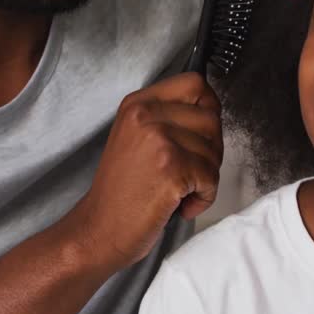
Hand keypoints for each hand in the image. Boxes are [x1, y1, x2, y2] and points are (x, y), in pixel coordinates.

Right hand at [67, 73, 222, 270]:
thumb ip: (167, 118)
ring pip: (214, 150)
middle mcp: (146, 116)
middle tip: (190, 173)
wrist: (99, 230)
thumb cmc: (120, 193)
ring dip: (206, 178)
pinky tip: (180, 205)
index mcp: (137, 104)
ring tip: (179, 191)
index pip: (194, 84)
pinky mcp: (171, 168)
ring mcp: (158, 140)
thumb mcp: (135, 138)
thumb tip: (210, 110)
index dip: (209, 108)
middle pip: (211, 118)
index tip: (204, 133)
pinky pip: (211, 178)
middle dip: (211, 151)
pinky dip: (203, 198)